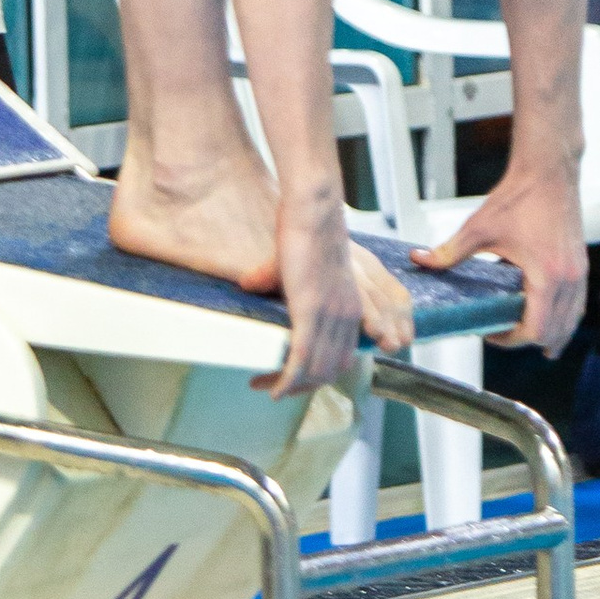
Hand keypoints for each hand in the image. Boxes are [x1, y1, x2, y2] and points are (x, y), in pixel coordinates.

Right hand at [274, 197, 411, 395]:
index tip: (292, 379)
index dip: (317, 377)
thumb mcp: (294, 264)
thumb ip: (275, 279)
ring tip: (264, 385)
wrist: (314, 209)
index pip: (341, 360)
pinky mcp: (310, 311)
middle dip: (301, 389)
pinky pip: (301, 359)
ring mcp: (330, 316)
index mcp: (350, 309)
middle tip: (272, 388)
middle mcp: (346, 317)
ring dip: (289, 386)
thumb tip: (249, 284)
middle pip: (329, 372)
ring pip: (314, 371)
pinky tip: (273, 387)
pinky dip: (287, 380)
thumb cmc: (305, 228)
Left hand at [419, 156, 587, 353]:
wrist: (549, 170)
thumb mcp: (480, 227)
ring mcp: (579, 272)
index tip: (491, 332)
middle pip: (556, 332)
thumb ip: (450, 250)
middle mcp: (569, 279)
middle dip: (529, 339)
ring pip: (571, 320)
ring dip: (552, 332)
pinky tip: (551, 316)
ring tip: (529, 338)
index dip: (511, 339)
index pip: (535, 329)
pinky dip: (564, 316)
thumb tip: (421, 260)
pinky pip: (577, 303)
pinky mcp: (581, 264)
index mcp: (547, 275)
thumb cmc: (521, 195)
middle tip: (502, 333)